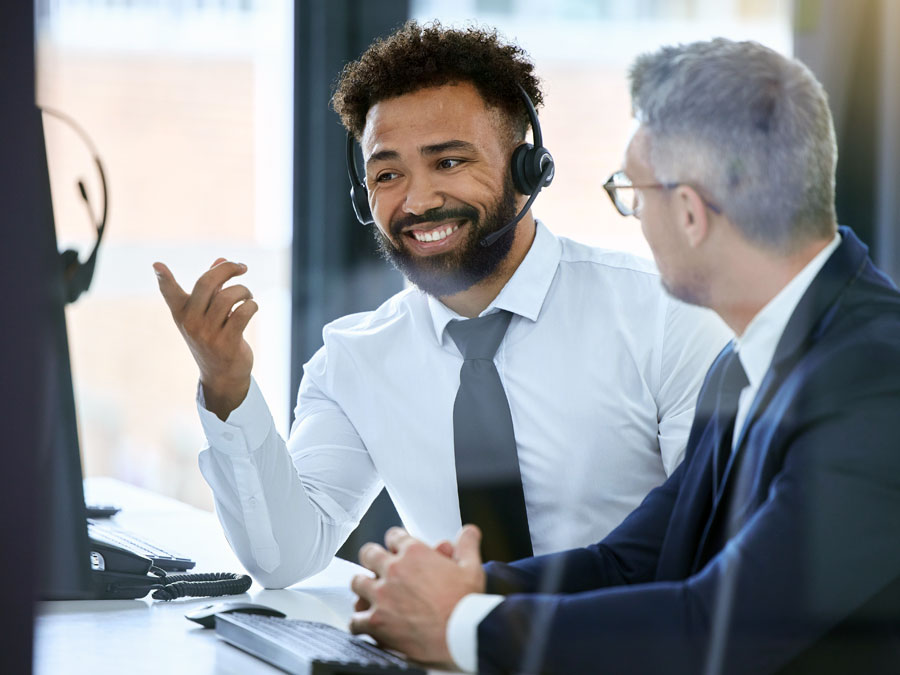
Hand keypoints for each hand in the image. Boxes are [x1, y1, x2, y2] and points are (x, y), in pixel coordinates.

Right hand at [153, 258, 257, 419]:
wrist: (222, 375)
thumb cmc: (215, 337)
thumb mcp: (207, 314)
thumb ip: (213, 287)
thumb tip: (222, 259)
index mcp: (182, 312)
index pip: (170, 293)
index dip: (164, 279)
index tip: (157, 265)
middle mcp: (191, 322)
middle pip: (207, 282)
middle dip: (227, 268)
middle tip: (241, 266)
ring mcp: (208, 333)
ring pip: (229, 296)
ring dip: (244, 290)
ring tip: (248, 295)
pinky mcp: (227, 342)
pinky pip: (243, 313)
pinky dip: (252, 305)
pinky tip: (252, 307)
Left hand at [349, 526, 485, 665]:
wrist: (460, 636)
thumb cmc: (466, 604)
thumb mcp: (471, 568)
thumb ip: (467, 545)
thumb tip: (469, 531)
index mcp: (415, 553)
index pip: (394, 536)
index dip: (395, 541)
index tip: (397, 548)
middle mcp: (394, 570)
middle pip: (369, 554)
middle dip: (372, 558)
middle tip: (377, 566)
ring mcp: (382, 595)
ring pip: (357, 583)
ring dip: (363, 586)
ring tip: (369, 594)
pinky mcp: (376, 621)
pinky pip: (355, 619)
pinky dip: (359, 622)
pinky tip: (365, 623)